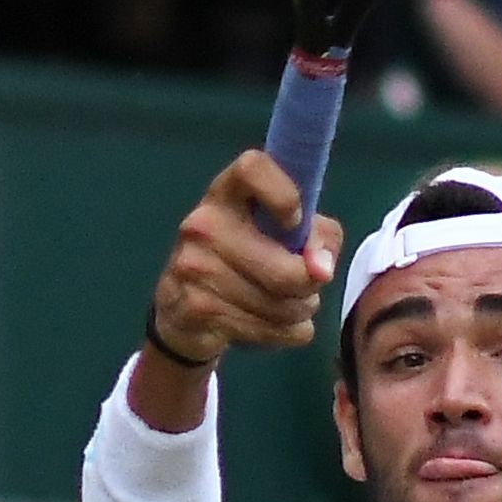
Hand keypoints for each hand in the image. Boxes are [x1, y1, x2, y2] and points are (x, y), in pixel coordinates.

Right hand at [147, 149, 340, 376]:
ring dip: (299, 312)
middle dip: (309, 287)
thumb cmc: (243, 259)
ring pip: (281, 306)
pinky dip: (285, 333)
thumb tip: (321, 267)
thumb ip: (318, 237)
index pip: (253, 167)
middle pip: (285, 270)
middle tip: (309, 287)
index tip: (296, 222)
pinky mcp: (195, 309)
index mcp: (226, 193)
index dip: (285, 195)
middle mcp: (203, 224)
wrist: (180, 311)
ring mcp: (195, 267)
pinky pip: (268, 330)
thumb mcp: (282, 234)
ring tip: (290, 306)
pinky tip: (273, 325)